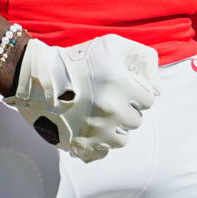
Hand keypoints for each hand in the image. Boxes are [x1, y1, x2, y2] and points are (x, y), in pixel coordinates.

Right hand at [5, 34, 159, 162]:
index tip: (122, 88)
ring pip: (122, 139)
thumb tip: (158, 89)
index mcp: (118, 83)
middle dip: (126, 111)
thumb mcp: (113, 45)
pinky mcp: (81, 144)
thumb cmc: (78, 59)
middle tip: (107, 99)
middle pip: (136, 121)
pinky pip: (103, 152)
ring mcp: (95, 129)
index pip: (148, 100)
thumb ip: (144, 59)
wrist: (37, 77)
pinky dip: (100, 143)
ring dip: (115, 128)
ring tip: (99, 114)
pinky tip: (90, 129)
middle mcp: (110, 108)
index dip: (136, 93)